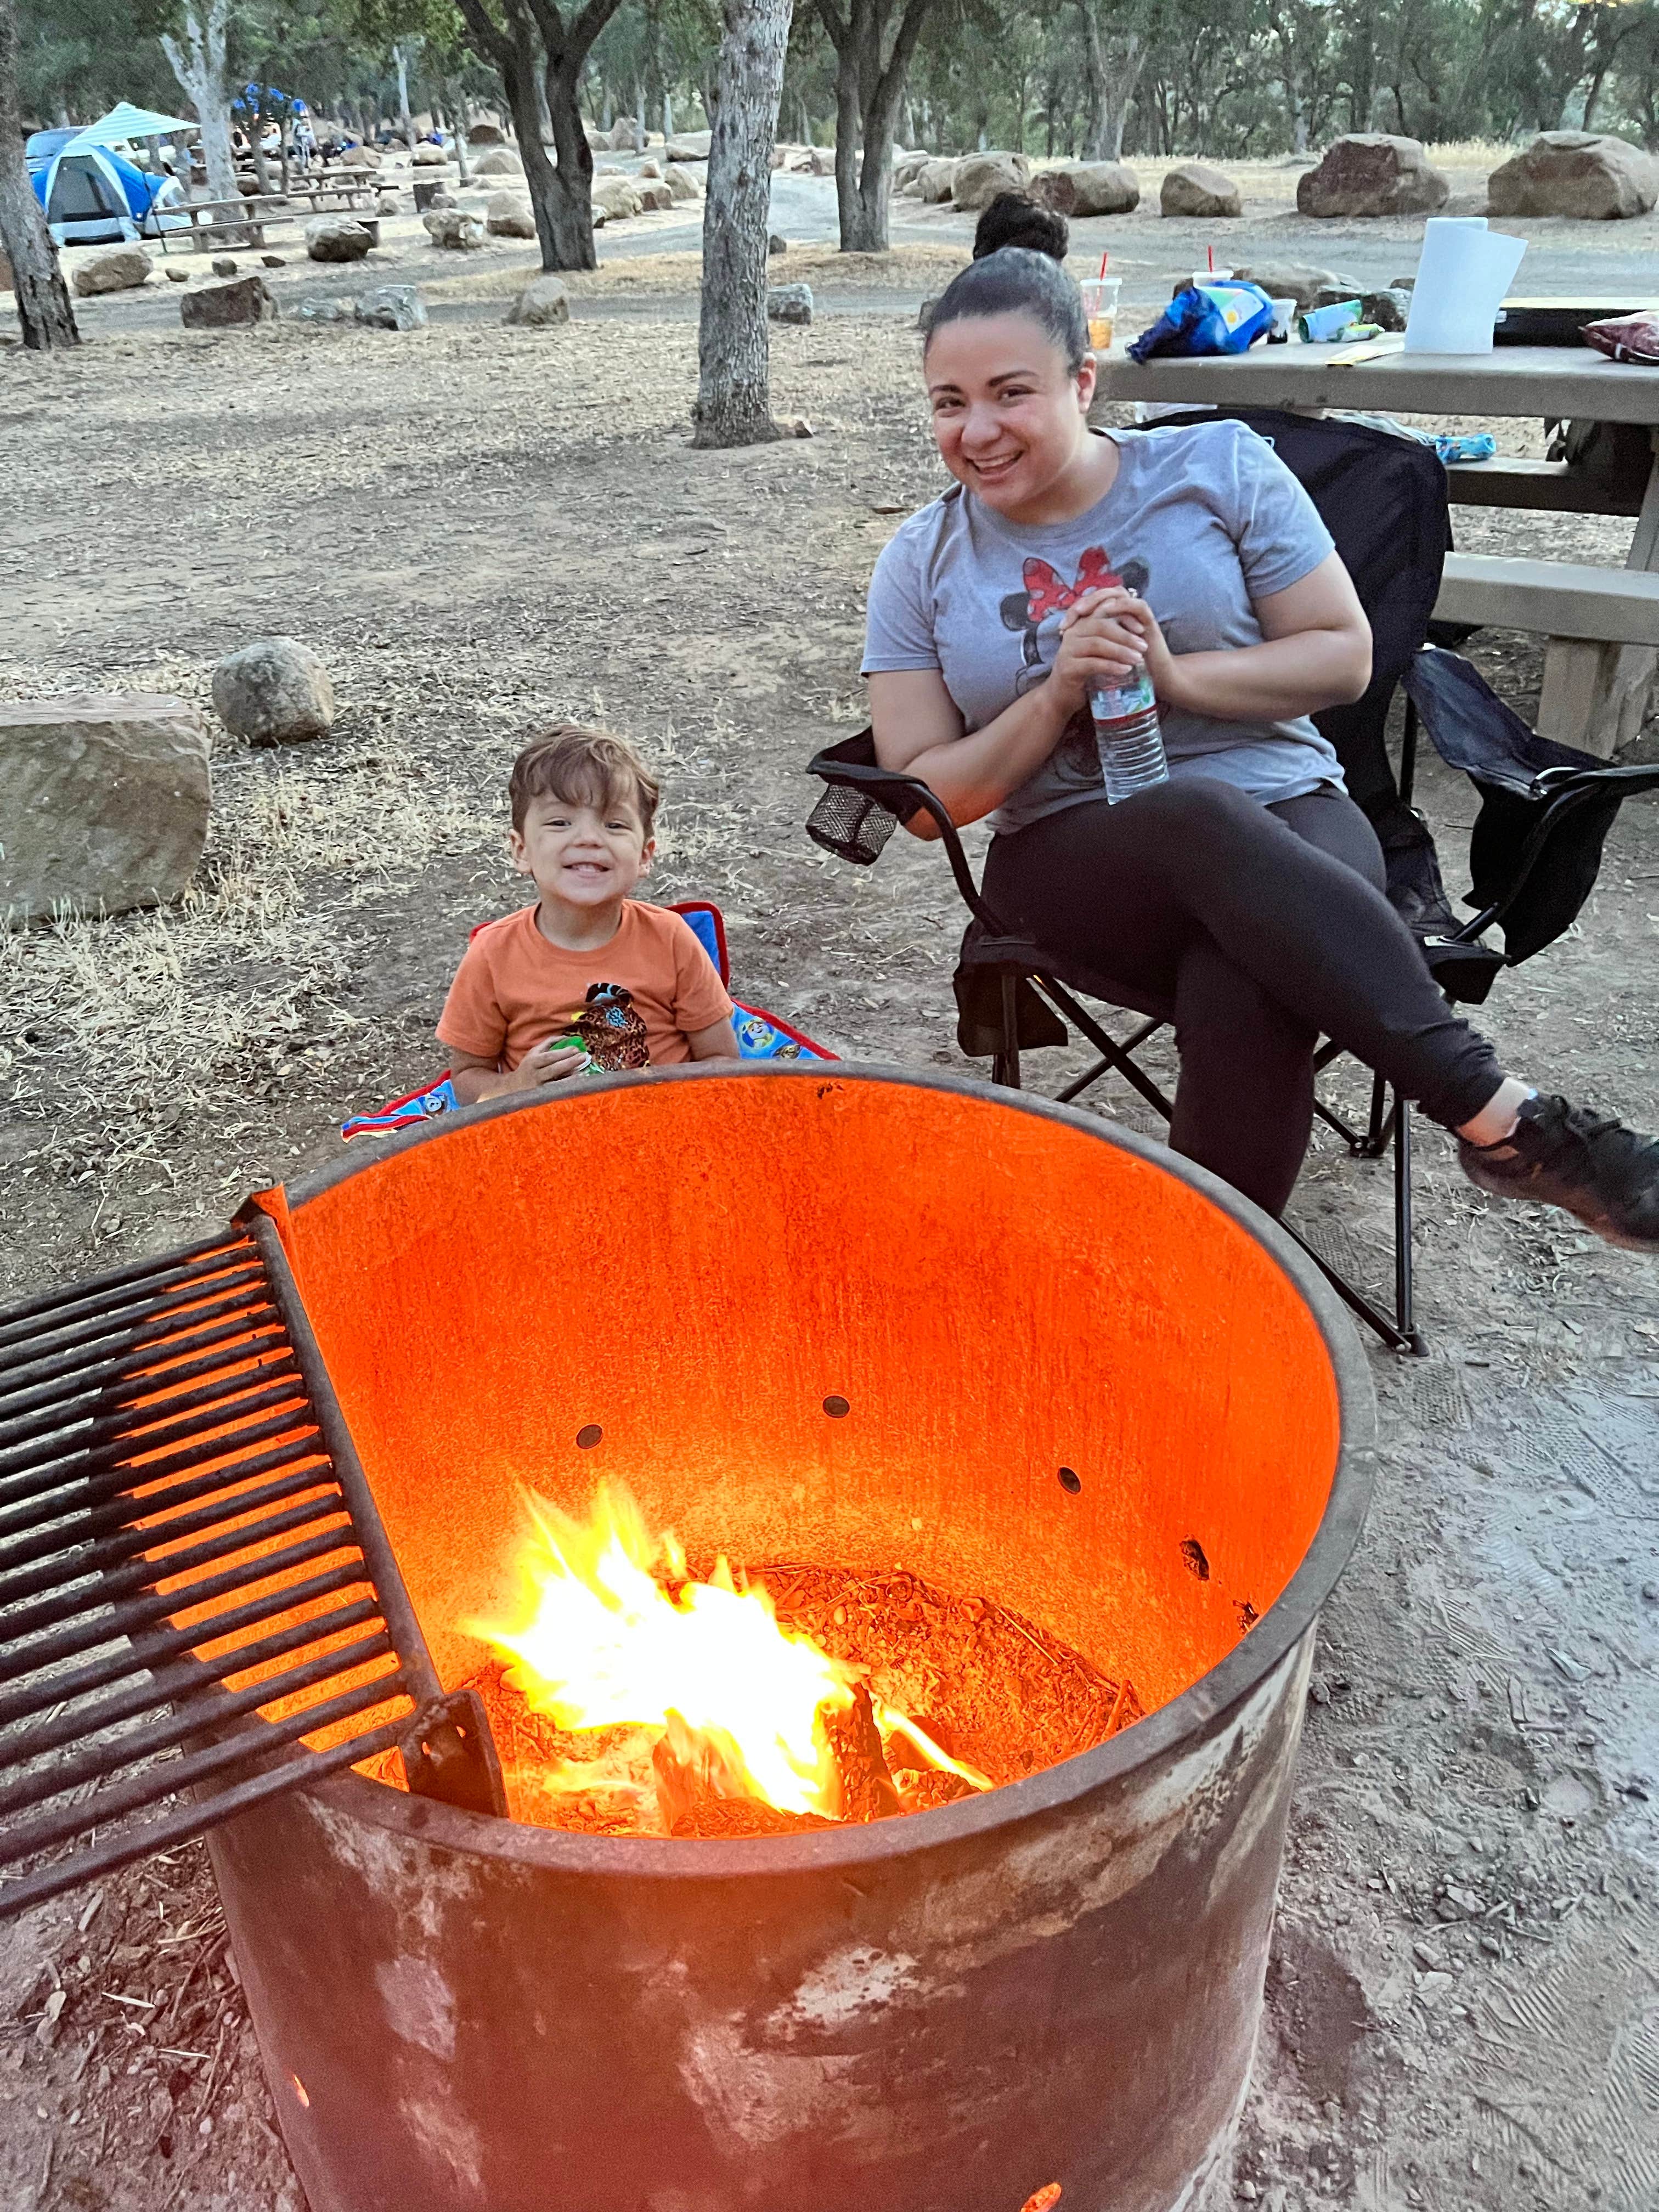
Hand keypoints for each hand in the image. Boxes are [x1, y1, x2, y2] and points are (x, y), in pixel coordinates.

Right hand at [511, 1038, 587, 1089]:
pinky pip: (557, 1093)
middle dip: (569, 1063)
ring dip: (570, 1078)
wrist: (514, 1087)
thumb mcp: (534, 1053)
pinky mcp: (543, 1098)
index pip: (548, 1057)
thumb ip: (548, 1043)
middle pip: (553, 1069)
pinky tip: (578, 1084)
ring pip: (556, 1084)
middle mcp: (535, 1075)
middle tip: (583, 1056)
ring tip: (583, 1072)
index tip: (575, 1049)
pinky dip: (568, 1088)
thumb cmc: (529, 1067)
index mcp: (533, 1062)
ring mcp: (539, 1088)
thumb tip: (566, 1037)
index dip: (562, 1053)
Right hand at [1052, 588, 1156, 712]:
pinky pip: (1092, 663)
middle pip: (1101, 626)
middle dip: (1126, 636)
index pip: (1102, 611)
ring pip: (1097, 644)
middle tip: (1144, 646)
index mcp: (1080, 624)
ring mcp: (1067, 650)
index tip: (1142, 628)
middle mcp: (1072, 633)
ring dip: (1121, 651)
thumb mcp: (1098, 650)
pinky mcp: (1067, 668)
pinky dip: (1111, 666)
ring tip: (1137, 659)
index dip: (1124, 616)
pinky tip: (1125, 670)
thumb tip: (1139, 626)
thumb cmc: (1084, 671)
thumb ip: (1110, 636)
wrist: (1061, 697)